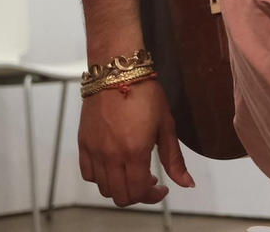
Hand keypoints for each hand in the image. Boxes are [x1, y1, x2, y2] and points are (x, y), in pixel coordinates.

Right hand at [78, 79, 193, 206]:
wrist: (118, 72)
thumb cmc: (146, 94)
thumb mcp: (166, 125)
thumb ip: (174, 159)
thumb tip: (187, 183)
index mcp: (134, 151)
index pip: (139, 191)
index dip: (153, 196)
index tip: (162, 188)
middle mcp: (111, 155)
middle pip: (120, 195)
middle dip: (138, 195)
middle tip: (149, 181)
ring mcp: (94, 151)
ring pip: (103, 188)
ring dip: (120, 187)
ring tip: (133, 172)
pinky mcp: (83, 144)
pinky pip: (88, 174)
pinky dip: (101, 178)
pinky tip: (114, 166)